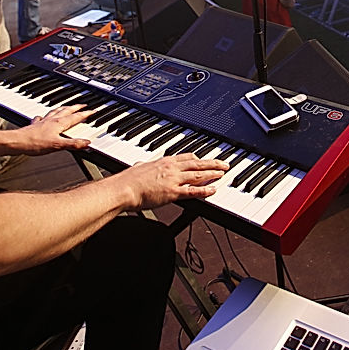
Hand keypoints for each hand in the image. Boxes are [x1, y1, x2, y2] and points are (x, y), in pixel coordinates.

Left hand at [14, 105, 98, 154]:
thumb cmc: (34, 143)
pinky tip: (44, 116)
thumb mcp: (57, 145)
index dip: (86, 114)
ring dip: (64, 108)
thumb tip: (86, 143)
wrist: (17, 142)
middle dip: (76, 107)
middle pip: (67, 110)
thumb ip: (73, 144)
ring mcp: (43, 121)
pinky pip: (43, 117)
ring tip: (68, 106)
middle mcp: (52, 120)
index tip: (93, 110)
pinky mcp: (36, 125)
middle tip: (83, 104)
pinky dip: (46, 115)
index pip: (76, 117)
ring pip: (56, 111)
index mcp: (59, 123)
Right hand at [116, 153, 230, 210]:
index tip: (205, 159)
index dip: (198, 158)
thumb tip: (139, 165)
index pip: (186, 157)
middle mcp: (172, 168)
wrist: (124, 189)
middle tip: (223, 164)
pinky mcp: (173, 192)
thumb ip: (142, 166)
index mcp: (164, 161)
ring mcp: (174, 179)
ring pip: (199, 175)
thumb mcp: (138, 167)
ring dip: (213, 173)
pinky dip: (205, 190)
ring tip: (223, 173)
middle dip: (212, 163)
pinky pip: (193, 191)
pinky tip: (213, 189)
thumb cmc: (128, 180)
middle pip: (197, 164)